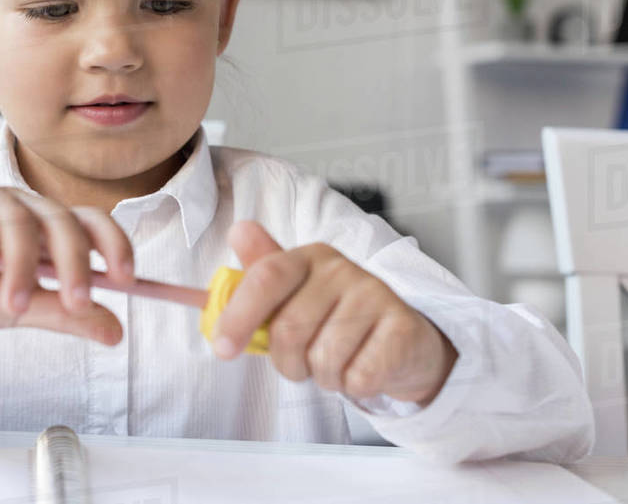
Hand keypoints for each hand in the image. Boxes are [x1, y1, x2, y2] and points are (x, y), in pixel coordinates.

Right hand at [0, 178, 134, 345]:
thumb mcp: (22, 310)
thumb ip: (65, 314)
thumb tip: (117, 331)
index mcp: (44, 226)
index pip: (89, 221)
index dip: (112, 243)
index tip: (126, 279)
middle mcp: (17, 204)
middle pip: (57, 218)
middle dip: (72, 261)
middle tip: (76, 302)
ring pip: (14, 214)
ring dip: (20, 261)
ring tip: (15, 303)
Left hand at [212, 221, 457, 406]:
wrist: (402, 342)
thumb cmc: (335, 320)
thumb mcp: (294, 297)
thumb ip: (258, 280)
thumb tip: (229, 242)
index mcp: (309, 257)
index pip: (266, 277)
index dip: (238, 315)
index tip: (223, 349)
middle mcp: (342, 268)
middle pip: (289, 329)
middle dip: (287, 362)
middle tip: (302, 362)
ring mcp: (376, 294)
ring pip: (323, 359)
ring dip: (323, 376)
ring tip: (337, 363)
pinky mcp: (403, 327)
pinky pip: (359, 377)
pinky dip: (353, 386)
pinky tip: (363, 369)